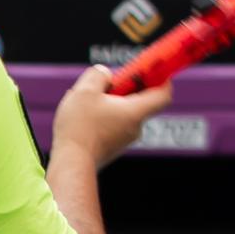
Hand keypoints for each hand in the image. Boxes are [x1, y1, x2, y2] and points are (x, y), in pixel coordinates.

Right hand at [52, 64, 177, 166]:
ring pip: (123, 113)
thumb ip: (98, 75)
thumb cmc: (80, 129)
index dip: (161, 78)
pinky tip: (82, 118)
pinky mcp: (113, 147)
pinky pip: (113, 125)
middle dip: (124, 88)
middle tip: (107, 83)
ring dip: (109, 103)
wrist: (71, 164)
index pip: (164, 94)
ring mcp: (125, 139)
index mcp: (136, 111)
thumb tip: (105, 74)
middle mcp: (135, 127)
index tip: (150, 70)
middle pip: (140, 101)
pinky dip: (102, 117)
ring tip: (86, 103)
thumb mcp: (85, 91)